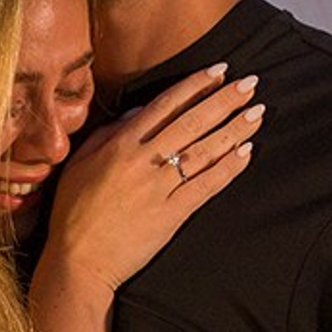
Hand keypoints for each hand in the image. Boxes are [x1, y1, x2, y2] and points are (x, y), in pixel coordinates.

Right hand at [40, 64, 261, 292]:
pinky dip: (228, 168)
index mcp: (119, 145)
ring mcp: (158, 189)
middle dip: (225, 100)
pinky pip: (206, 186)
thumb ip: (107, 133)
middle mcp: (142, 162)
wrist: (77, 261)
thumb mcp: (79, 163)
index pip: (165, 105)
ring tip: (258, 113)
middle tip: (251, 84)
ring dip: (235, 130)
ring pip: (204, 151)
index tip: (220, 70)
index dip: (195, 85)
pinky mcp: (171, 215)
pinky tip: (246, 153)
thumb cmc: (73, 212)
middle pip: (192, 122)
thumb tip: (139, 110)